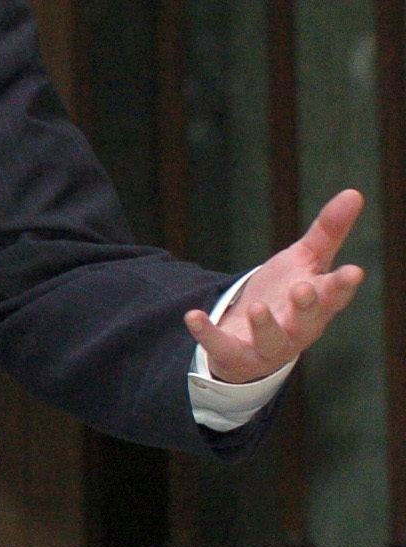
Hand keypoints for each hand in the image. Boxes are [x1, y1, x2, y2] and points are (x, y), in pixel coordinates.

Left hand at [187, 189, 366, 384]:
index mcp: (319, 304)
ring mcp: (268, 345)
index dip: (343, 285)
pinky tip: (193, 316)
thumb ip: (328, 231)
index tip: (353, 271)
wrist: (252, 337)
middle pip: (308, 320)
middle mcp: (299, 328)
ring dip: (265, 325)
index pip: (335, 295)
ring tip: (257, 306)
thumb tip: (354, 192)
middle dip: (308, 306)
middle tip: (302, 288)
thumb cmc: (287, 295)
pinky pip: (221, 346)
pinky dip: (207, 333)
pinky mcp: (236, 354)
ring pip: (272, 339)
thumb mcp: (305, 260)